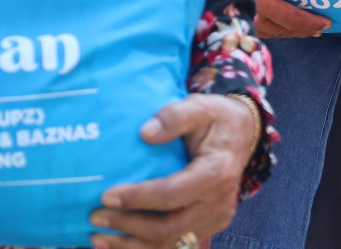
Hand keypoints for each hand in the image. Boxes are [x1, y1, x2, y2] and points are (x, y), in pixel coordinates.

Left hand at [92, 94, 257, 248]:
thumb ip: (174, 116)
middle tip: (95, 216)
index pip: (172, 194)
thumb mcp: (201, 106)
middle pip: (168, 228)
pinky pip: (175, 244)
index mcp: (216, 173)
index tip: (106, 196)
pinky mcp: (208, 227)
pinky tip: (118, 244)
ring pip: (170, 243)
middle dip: (128, 226)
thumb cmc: (217, 119)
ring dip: (131, 245)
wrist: (244, 134)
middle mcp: (218, 202)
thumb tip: (144, 133)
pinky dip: (145, 247)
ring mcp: (214, 218)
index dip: (138, 198)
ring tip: (98, 237)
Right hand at [247, 0, 330, 38]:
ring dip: (298, 32)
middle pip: (285, 28)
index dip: (308, 21)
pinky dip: (287, 31)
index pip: (288, 16)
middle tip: (325, 25)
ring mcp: (250, 24)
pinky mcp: (250, 26)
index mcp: (257, 0)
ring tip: (314, 29)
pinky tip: (298, 30)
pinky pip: (272, 32)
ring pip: (279, 33)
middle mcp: (252, 17)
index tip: (326, 20)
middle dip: (306, 28)